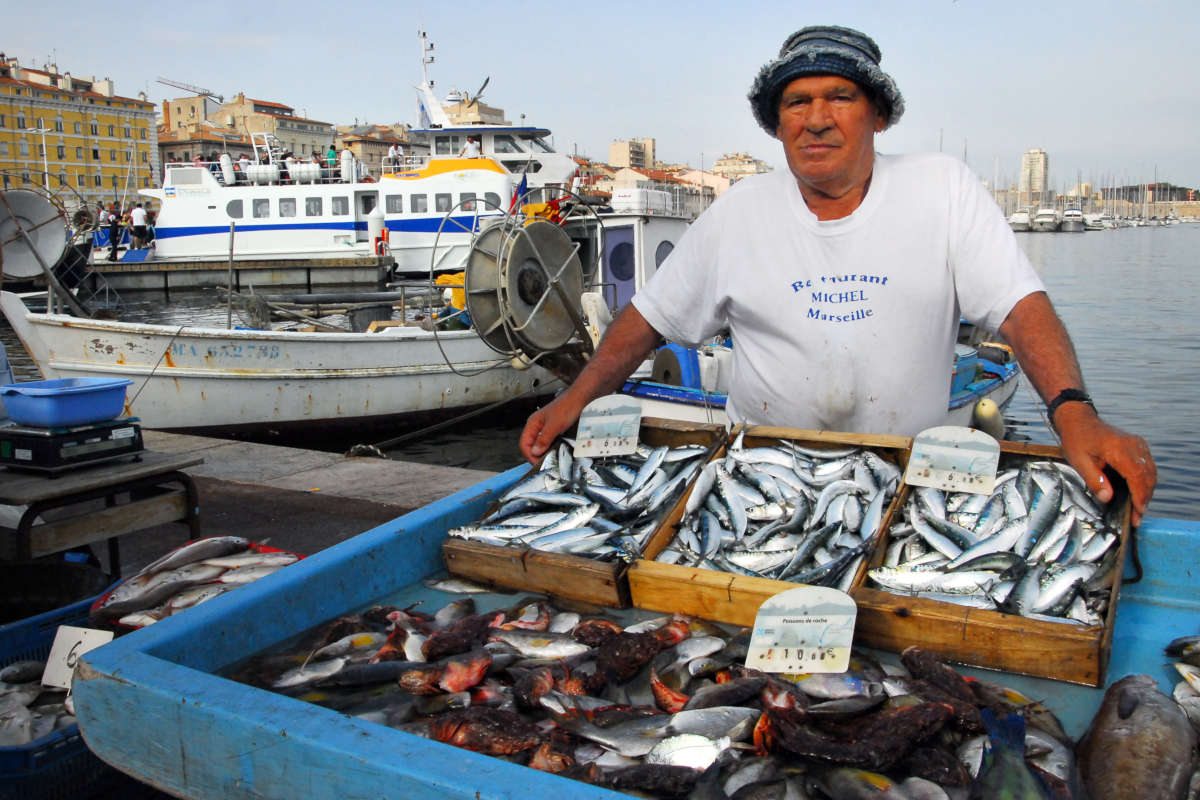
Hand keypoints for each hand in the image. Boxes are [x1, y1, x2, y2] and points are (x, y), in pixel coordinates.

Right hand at [519, 394, 581, 464]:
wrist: (579, 399)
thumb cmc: (567, 407)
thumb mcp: (554, 426)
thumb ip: (543, 439)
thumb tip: (534, 452)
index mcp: (533, 423)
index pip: (524, 444)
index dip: (529, 455)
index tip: (537, 463)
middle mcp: (537, 426)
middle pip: (530, 445)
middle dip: (535, 455)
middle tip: (544, 463)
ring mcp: (545, 428)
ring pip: (539, 445)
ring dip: (543, 453)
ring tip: (550, 459)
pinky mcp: (553, 429)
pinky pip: (548, 442)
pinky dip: (550, 448)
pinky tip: (555, 451)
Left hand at [1055, 403, 1155, 524]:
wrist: (1079, 420)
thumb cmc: (1076, 439)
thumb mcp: (1079, 461)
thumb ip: (1094, 480)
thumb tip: (1107, 498)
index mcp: (1118, 448)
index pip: (1137, 476)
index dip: (1139, 496)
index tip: (1139, 511)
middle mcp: (1133, 445)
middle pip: (1147, 476)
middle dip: (1144, 498)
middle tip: (1137, 517)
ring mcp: (1137, 444)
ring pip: (1150, 472)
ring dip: (1147, 491)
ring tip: (1139, 509)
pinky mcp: (1138, 445)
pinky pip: (1147, 466)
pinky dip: (1145, 481)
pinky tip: (1139, 493)